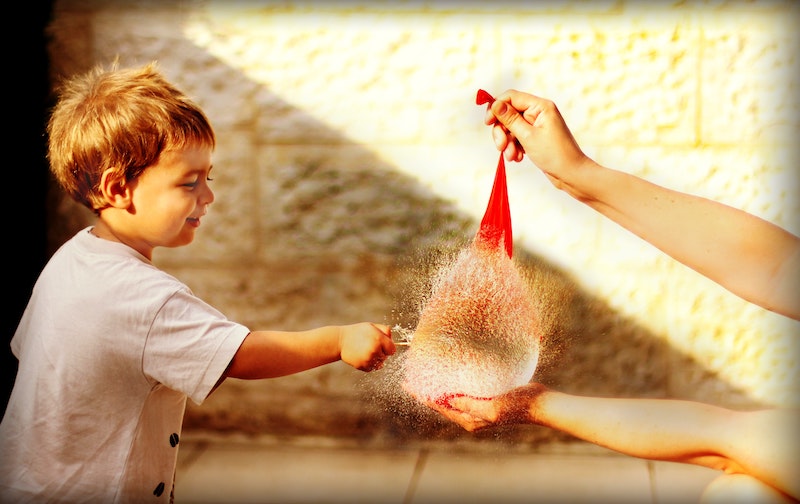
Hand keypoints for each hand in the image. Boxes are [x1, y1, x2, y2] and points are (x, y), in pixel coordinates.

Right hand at [339, 322, 395, 371]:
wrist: (340, 341)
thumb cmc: (357, 332)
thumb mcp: (372, 326)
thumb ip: (385, 330)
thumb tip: (392, 339)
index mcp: (379, 339)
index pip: (392, 350)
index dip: (388, 347)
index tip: (383, 345)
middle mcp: (375, 350)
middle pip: (386, 357)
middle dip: (381, 353)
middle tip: (370, 346)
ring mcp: (368, 359)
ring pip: (379, 364)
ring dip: (375, 359)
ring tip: (365, 351)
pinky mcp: (362, 366)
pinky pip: (371, 368)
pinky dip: (368, 364)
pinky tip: (361, 356)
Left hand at [411, 383, 549, 431]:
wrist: (541, 404)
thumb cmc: (518, 406)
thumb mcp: (492, 408)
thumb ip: (470, 405)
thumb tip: (447, 400)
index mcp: (470, 420)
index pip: (439, 407)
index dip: (422, 395)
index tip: (408, 384)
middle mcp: (471, 415)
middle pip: (442, 401)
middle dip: (427, 390)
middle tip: (412, 377)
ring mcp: (479, 406)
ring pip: (452, 395)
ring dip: (440, 384)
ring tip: (427, 373)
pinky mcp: (487, 396)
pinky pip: (465, 389)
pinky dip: (455, 381)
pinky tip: (452, 371)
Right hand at [484, 90, 588, 189]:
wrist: (571, 174)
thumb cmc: (554, 155)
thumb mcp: (527, 136)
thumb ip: (509, 119)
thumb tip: (495, 104)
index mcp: (540, 106)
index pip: (511, 97)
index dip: (496, 108)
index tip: (488, 123)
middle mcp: (538, 112)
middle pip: (508, 113)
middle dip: (501, 131)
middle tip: (501, 147)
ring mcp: (537, 125)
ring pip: (511, 128)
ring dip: (507, 142)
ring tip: (512, 156)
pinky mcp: (535, 136)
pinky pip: (517, 137)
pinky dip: (514, 147)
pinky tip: (518, 157)